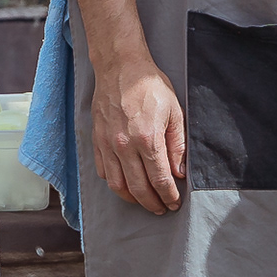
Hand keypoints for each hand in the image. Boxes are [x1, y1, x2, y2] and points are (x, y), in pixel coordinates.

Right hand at [91, 59, 187, 214]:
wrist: (120, 67)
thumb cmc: (149, 86)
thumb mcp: (174, 112)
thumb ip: (177, 145)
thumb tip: (179, 172)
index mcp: (147, 139)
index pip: (160, 180)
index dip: (169, 196)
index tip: (174, 202)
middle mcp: (124, 146)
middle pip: (138, 188)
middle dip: (152, 203)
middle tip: (161, 208)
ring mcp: (108, 144)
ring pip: (117, 185)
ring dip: (132, 198)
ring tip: (143, 201)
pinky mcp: (97, 140)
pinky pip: (103, 171)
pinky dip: (114, 183)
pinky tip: (124, 185)